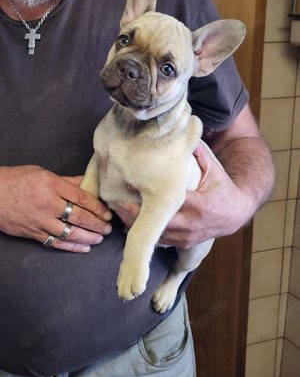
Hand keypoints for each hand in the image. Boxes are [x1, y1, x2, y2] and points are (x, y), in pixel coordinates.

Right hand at [0, 166, 111, 252]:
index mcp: (52, 184)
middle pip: (79, 216)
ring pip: (70, 232)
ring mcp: (40, 220)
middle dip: (97, 224)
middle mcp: (48, 203)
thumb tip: (88, 183)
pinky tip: (85, 248)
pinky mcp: (33, 233)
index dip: (97, 207)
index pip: (81, 197)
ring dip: (88, 237)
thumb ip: (67, 181)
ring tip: (100, 238)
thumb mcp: (43, 173)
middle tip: (108, 228)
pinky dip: (72, 246)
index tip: (108, 213)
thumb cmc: (17, 180)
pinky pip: (56, 242)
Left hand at [115, 140, 252, 248]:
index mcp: (201, 205)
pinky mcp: (184, 244)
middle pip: (157, 221)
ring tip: (117, 209)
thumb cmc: (222, 188)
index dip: (148, 195)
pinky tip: (130, 220)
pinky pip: (160, 239)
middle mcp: (193, 225)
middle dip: (134, 213)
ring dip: (135, 223)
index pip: (171, 201)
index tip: (130, 185)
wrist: (235, 214)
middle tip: (114, 200)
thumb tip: (181, 132)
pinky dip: (145, 231)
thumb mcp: (213, 169)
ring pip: (156, 234)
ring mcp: (188, 237)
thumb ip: (197, 154)